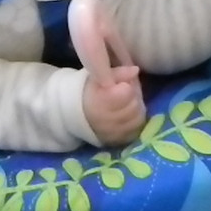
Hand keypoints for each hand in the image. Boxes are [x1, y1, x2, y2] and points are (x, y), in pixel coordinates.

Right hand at [71, 0, 144, 145]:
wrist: (73, 114)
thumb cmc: (89, 91)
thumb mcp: (98, 77)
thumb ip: (117, 72)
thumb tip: (136, 70)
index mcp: (100, 100)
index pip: (127, 92)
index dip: (126, 86)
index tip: (120, 85)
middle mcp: (106, 118)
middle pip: (134, 105)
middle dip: (133, 97)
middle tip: (125, 94)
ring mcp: (112, 132)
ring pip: (137, 118)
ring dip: (136, 110)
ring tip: (127, 105)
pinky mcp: (117, 140)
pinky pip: (135, 131)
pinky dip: (134, 123)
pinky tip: (127, 116)